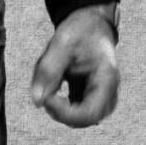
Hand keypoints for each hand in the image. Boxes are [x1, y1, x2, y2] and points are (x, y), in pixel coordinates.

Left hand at [27, 3, 120, 127]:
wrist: (91, 24)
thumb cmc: (80, 31)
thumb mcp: (61, 44)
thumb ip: (48, 71)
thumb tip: (37, 102)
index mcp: (107, 81)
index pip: (89, 115)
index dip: (64, 113)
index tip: (47, 97)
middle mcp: (108, 95)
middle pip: (81, 120)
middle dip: (58, 108)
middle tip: (45, 85)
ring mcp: (100, 99)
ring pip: (74, 117)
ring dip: (56, 102)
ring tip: (54, 75)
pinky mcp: (89, 99)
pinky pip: (70, 109)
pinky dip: (57, 99)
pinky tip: (56, 78)